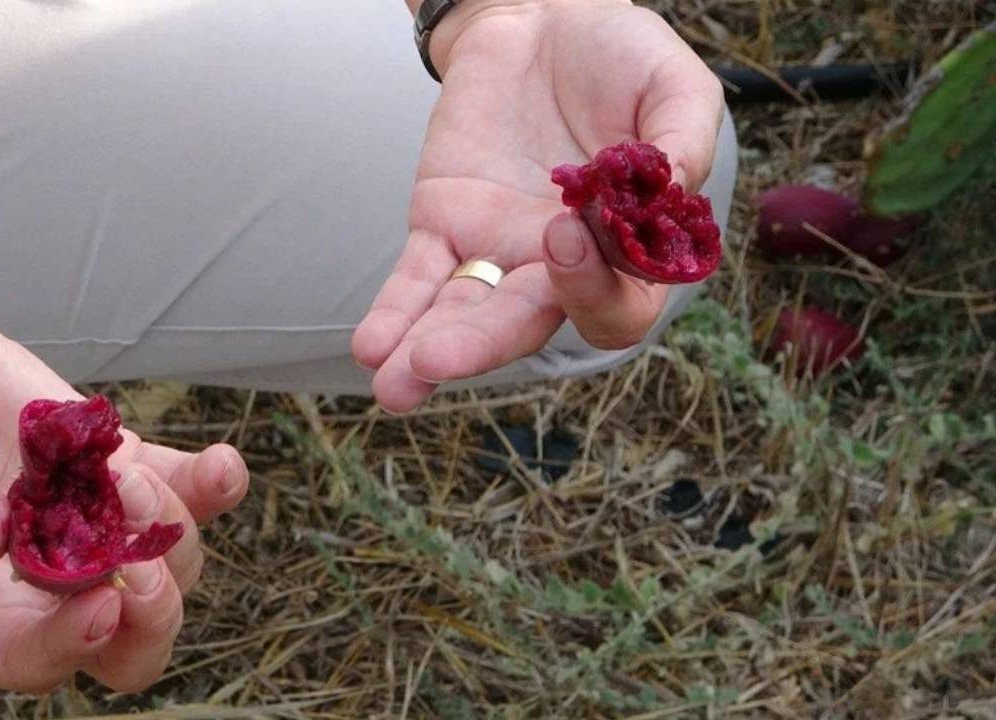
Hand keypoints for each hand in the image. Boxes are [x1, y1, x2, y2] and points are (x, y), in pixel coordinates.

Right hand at [0, 300, 248, 691]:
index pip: (35, 660)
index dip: (75, 645)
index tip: (101, 602)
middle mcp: (35, 587)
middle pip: (128, 641)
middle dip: (152, 615)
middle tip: (137, 560)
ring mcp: (83, 528)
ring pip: (166, 567)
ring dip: (165, 529)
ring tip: (121, 474)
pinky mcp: (111, 470)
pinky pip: (181, 491)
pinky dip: (211, 484)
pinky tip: (222, 465)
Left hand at [354, 0, 724, 411]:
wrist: (547, 18)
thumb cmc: (622, 60)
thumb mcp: (672, 87)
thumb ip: (683, 139)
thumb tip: (673, 189)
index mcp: (626, 250)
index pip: (615, 304)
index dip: (591, 287)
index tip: (563, 230)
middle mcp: (558, 266)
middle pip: (522, 323)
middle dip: (479, 346)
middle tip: (434, 362)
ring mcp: (496, 249)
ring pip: (463, 313)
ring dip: (429, 351)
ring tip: (394, 386)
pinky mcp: (443, 221)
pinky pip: (416, 277)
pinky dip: (394, 312)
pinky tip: (372, 348)